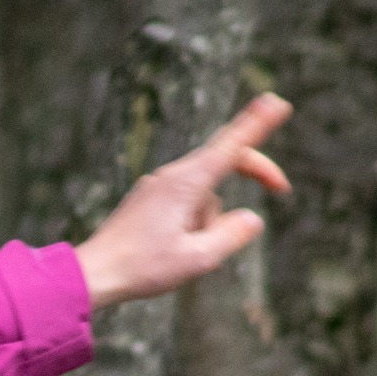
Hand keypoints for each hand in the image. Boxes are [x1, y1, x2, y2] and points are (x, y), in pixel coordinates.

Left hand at [75, 94, 292, 309]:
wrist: (95, 273)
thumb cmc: (143, 268)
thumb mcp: (198, 259)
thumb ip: (231, 235)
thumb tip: (253, 219)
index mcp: (187, 184)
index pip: (230, 146)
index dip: (257, 124)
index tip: (277, 102)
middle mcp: (172, 176)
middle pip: (224, 161)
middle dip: (254, 171)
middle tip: (282, 189)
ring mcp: (159, 185)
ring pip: (205, 194)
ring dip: (211, 220)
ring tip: (182, 256)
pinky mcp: (150, 198)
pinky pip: (186, 203)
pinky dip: (194, 222)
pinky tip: (170, 252)